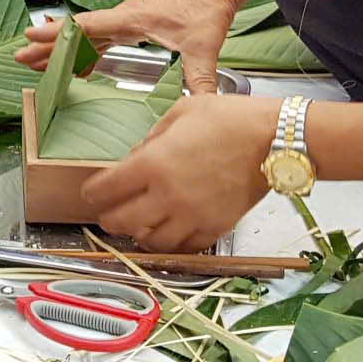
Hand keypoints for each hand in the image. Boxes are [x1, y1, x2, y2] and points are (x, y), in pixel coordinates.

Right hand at [19, 0, 244, 91]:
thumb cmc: (206, 5)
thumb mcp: (204, 45)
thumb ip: (200, 78)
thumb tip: (201, 108)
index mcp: (131, 17)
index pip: (86, 25)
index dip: (57, 33)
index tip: (30, 37)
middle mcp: (123, 16)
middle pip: (77, 31)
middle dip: (48, 45)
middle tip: (21, 59)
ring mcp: (127, 18)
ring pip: (87, 35)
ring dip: (64, 49)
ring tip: (39, 65)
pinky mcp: (135, 22)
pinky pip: (102, 38)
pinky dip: (86, 51)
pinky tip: (80, 68)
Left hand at [81, 94, 280, 251]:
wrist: (271, 140)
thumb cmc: (228, 120)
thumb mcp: (179, 114)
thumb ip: (151, 140)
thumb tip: (135, 159)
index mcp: (152, 164)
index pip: (105, 190)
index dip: (92, 193)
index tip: (91, 193)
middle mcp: (167, 195)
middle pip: (121, 222)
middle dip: (109, 219)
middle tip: (108, 214)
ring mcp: (191, 216)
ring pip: (151, 242)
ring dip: (139, 235)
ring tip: (139, 226)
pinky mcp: (214, 227)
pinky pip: (185, 248)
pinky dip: (172, 244)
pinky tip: (169, 233)